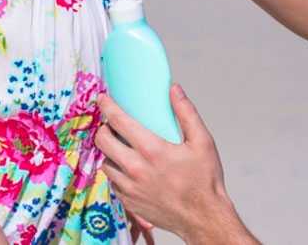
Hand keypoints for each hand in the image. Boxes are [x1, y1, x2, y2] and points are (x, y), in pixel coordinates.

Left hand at [96, 85, 257, 243]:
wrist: (202, 217)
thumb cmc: (204, 180)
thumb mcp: (202, 141)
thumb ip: (186, 112)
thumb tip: (174, 90)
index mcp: (152, 150)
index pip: (119, 121)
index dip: (108, 106)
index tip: (103, 99)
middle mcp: (135, 169)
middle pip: (103, 141)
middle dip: (103, 128)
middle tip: (111, 125)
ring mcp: (129, 187)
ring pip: (105, 163)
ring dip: (109, 152)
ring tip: (122, 147)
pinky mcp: (128, 202)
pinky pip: (113, 182)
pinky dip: (116, 172)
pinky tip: (129, 168)